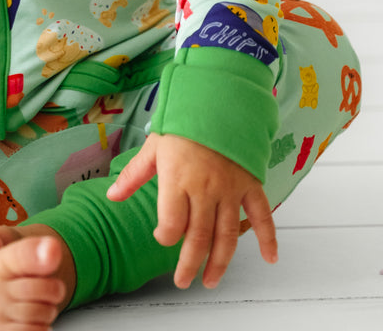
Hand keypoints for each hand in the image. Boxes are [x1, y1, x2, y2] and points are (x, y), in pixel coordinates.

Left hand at [106, 133, 276, 288]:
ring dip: (220, 263)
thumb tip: (112, 196)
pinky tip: (270, 259)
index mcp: (177, 179)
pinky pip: (262, 216)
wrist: (217, 101)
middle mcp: (205, 189)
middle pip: (198, 237)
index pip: (171, 223)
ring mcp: (230, 189)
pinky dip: (269, 238)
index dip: (165, 236)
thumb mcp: (153, 146)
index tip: (162, 238)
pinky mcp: (250, 185)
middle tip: (183, 281)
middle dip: (190, 264)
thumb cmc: (182, 124)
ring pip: (227, 235)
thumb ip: (134, 175)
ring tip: (211, 281)